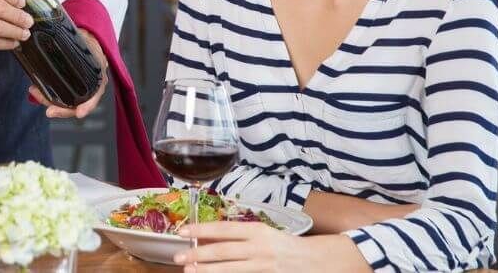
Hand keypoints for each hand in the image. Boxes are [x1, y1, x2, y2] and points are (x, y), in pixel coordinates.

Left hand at [28, 28, 108, 117]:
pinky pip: (59, 97)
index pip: (95, 96)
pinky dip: (47, 96)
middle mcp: (89, 88)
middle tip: (48, 110)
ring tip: (34, 91)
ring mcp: (78, 90)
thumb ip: (84, 41)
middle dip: (61, 110)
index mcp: (98, 78)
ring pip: (64, 104)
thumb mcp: (88, 42)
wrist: (84, 41)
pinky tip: (36, 90)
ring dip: (48, 100)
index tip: (79, 113)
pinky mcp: (68, 89)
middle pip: (76, 106)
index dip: (87, 106)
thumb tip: (79, 34)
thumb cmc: (86, 42)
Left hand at [174, 222, 370, 272]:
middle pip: (223, 251)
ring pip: (231, 270)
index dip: (202, 230)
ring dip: (208, 271)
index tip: (182, 231)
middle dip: (199, 255)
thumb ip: (239, 237)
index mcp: (258, 231)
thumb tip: (207, 239)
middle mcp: (260, 248)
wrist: (319, 262)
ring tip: (189, 272)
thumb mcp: (264, 234)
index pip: (224, 229)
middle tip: (178, 257)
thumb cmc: (287, 246)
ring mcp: (265, 267)